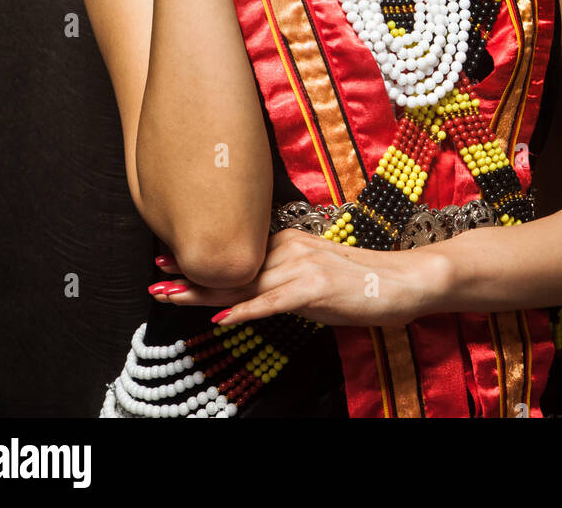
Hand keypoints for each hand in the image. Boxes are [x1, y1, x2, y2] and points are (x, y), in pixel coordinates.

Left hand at [147, 229, 450, 328]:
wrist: (406, 279)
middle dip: (191, 275)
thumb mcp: (315, 277)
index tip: (169, 263)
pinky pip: (272, 303)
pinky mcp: (315, 289)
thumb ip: (284, 280)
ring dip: (204, 292)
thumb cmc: (363, 282)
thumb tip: (256, 291)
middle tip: (155, 278)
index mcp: (289, 243)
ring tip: (171, 296)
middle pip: (233, 268)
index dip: (202, 260)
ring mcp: (302, 267)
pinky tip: (221, 319)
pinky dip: (245, 312)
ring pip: (243, 283)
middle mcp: (290, 249)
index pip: (238, 254)